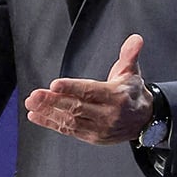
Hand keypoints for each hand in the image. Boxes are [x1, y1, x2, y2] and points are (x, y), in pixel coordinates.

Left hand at [24, 34, 155, 145]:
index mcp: (117, 96)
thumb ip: (130, 54)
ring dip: (48, 112)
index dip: (72, 88)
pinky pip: (69, 131)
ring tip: (32, 104)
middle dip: (53, 101)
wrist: (144, 120)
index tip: (54, 85)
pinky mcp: (92, 137)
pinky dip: (51, 123)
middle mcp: (109, 114)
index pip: (91, 91)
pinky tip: (36, 116)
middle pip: (77, 107)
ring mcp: (100, 128)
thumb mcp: (132, 72)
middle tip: (35, 95)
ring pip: (70, 120)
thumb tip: (135, 39)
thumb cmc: (132, 94)